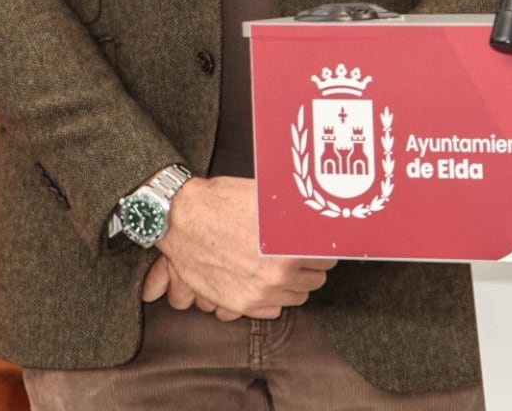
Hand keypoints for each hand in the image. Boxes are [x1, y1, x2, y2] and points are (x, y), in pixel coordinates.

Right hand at [151, 177, 336, 319]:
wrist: (183, 217)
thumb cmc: (226, 202)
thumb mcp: (273, 200)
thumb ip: (301, 216)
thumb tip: (326, 219)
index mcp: (291, 247)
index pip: (328, 259)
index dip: (322, 249)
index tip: (318, 245)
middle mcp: (278, 274)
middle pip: (316, 279)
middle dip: (310, 267)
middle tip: (301, 255)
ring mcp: (258, 292)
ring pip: (296, 297)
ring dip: (293, 283)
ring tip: (284, 267)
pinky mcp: (238, 303)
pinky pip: (273, 311)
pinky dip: (273, 299)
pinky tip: (269, 283)